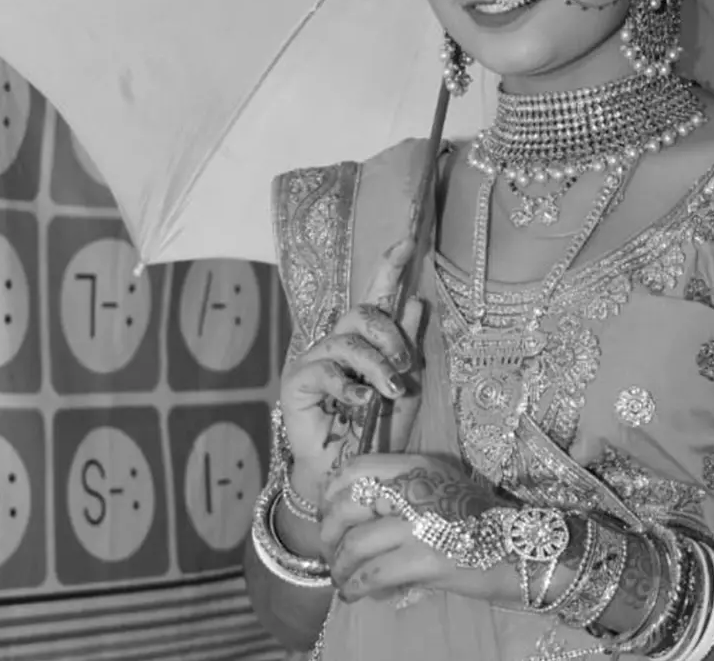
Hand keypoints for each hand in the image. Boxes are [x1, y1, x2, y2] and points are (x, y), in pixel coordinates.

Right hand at [280, 240, 425, 510]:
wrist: (352, 471)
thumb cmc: (379, 431)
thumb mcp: (407, 386)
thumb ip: (408, 346)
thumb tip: (415, 300)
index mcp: (368, 341)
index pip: (376, 297)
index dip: (388, 267)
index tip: (408, 241)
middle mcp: (340, 343)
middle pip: (363, 312)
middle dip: (390, 335)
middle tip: (405, 367)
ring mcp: (316, 360)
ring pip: (349, 341)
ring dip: (377, 365)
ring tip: (390, 390)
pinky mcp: (298, 381)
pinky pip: (327, 369)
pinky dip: (351, 386)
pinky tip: (362, 403)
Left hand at [319, 454, 521, 606]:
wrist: (520, 547)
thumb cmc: (476, 518)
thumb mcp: (440, 484)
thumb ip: (401, 487)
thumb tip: (353, 509)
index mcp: (416, 465)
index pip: (356, 467)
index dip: (332, 491)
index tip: (328, 511)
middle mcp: (415, 487)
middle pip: (348, 506)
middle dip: (330, 533)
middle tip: (331, 550)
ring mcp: (420, 522)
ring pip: (356, 545)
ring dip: (341, 567)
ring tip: (342, 579)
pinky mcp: (426, 558)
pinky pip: (373, 574)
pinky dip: (356, 587)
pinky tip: (355, 594)